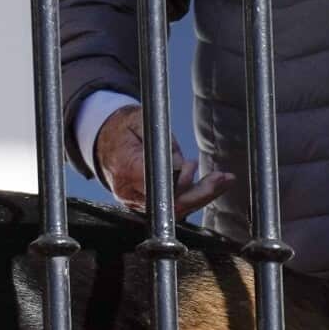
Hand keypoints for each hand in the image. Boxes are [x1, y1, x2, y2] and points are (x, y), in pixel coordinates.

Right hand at [94, 104, 234, 218]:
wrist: (105, 141)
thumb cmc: (123, 129)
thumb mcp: (138, 121)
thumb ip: (159, 143)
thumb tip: (181, 165)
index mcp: (125, 168)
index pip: (155, 184)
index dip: (178, 181)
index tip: (192, 167)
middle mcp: (129, 191)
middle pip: (168, 204)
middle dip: (198, 194)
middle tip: (221, 179)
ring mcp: (136, 202)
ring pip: (175, 209)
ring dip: (202, 196)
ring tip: (223, 179)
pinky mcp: (146, 204)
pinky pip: (173, 207)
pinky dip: (195, 197)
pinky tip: (213, 185)